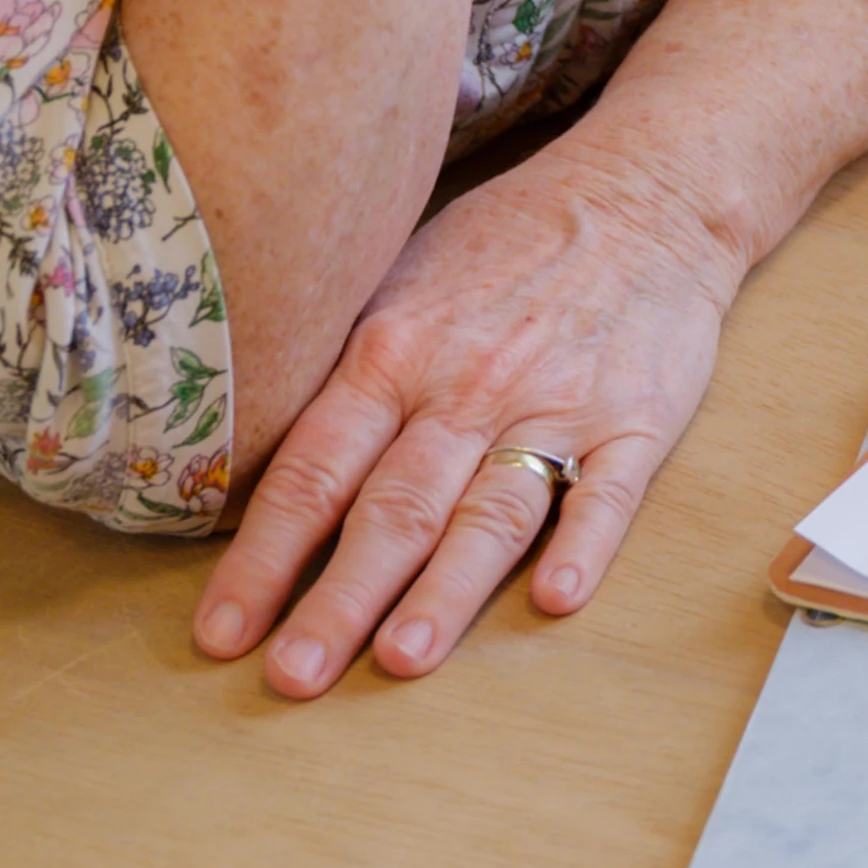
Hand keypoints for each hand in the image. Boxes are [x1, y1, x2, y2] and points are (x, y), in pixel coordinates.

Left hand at [192, 136, 740, 692]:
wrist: (645, 190)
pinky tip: (556, 595)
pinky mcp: (638, 417)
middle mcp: (468, 385)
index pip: (315, 469)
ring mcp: (557, 402)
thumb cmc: (506, 244)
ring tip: (402, 659)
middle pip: (394, 507)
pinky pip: (610, 489)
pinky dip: (584, 543)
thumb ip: (343, 371)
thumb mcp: (401, 280)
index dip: (264, 556)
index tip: (222, 633)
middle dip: (339, 598)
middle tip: (294, 678)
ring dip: (447, 590)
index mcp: (395, 350)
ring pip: (491, 509)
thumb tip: (253, 465)